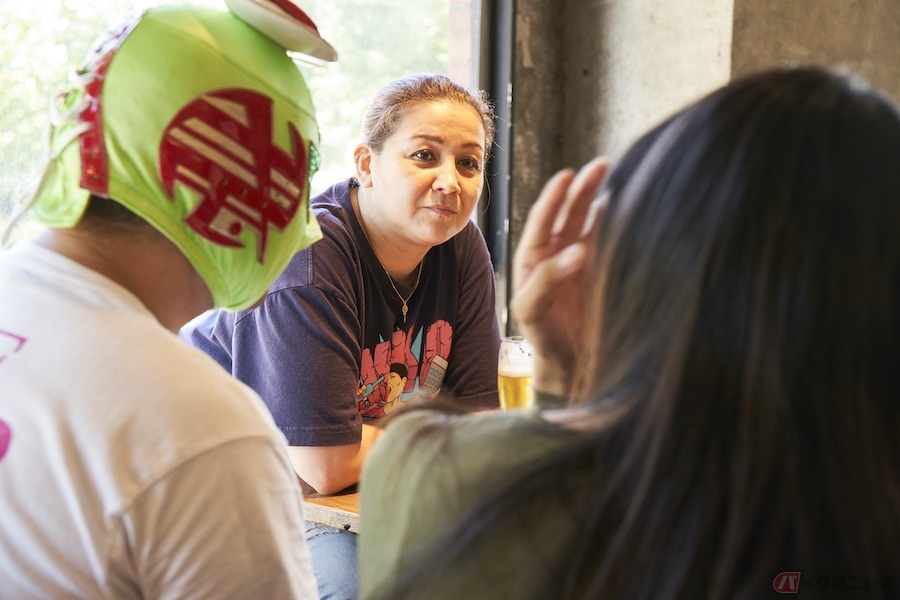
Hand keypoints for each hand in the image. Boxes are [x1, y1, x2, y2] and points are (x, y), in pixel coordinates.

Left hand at [510, 157, 607, 395]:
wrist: (568, 363)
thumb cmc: (542, 335)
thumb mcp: (533, 308)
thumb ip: (548, 279)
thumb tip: (577, 251)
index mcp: (534, 258)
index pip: (543, 220)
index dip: (554, 197)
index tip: (567, 176)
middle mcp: (558, 253)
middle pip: (570, 213)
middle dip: (584, 189)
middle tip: (601, 166)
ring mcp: (582, 260)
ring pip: (593, 222)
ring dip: (604, 201)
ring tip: (621, 178)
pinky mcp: (604, 270)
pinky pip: (611, 242)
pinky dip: (620, 225)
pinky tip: (633, 210)